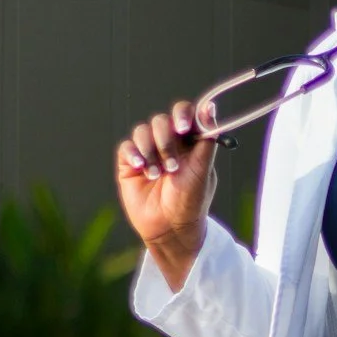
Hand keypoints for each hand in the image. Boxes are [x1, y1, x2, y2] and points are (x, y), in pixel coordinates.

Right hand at [116, 101, 216, 291]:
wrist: (170, 228)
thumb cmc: (191, 201)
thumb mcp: (203, 170)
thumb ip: (206, 139)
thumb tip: (210, 108)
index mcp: (189, 141)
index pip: (184, 114)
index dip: (182, 114)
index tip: (183, 127)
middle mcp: (168, 142)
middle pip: (161, 121)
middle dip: (165, 140)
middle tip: (172, 165)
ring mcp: (148, 152)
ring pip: (142, 131)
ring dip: (150, 151)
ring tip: (157, 175)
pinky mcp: (130, 164)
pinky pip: (126, 147)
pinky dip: (133, 154)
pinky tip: (141, 168)